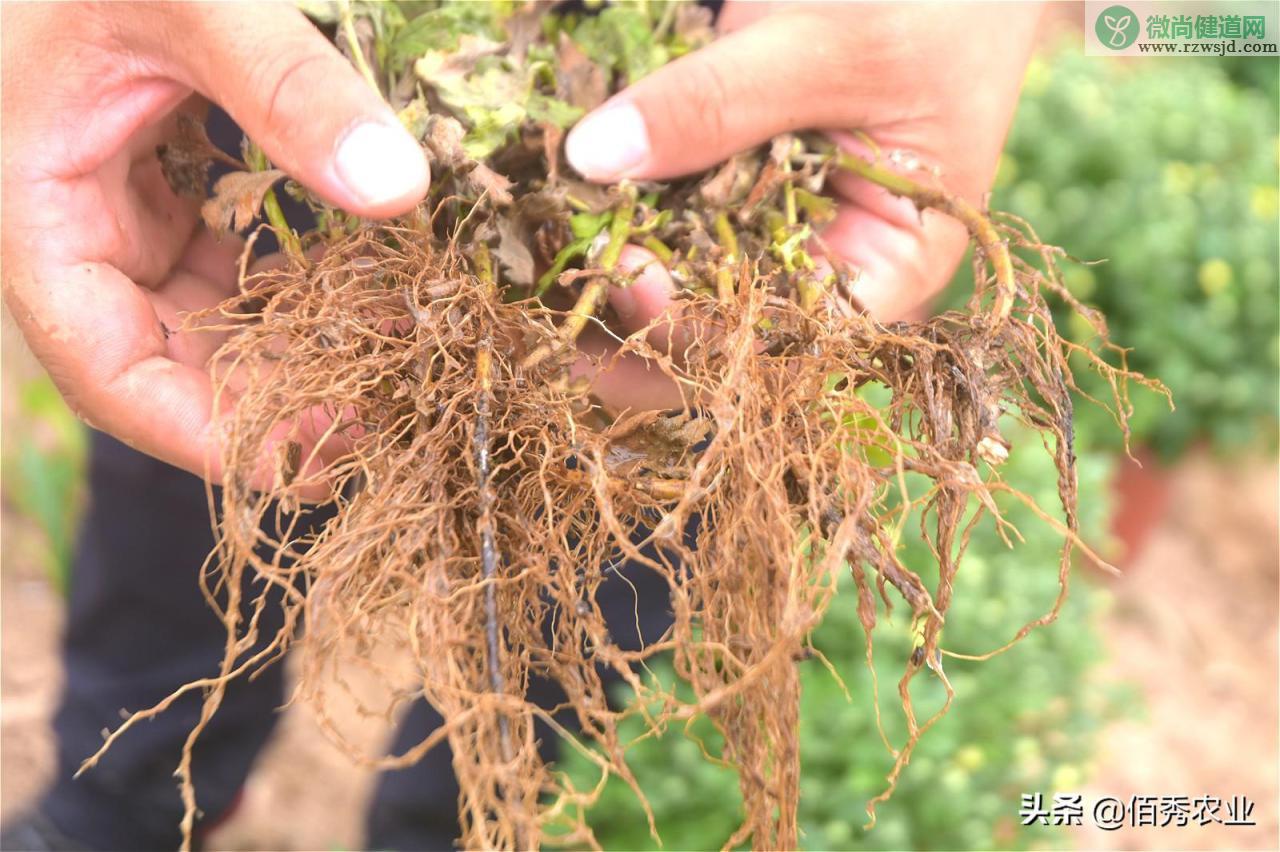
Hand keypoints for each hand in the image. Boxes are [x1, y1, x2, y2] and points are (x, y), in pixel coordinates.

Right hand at [1, 1, 429, 480]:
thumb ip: (285, 84)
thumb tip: (397, 188)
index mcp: (37, 210)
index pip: (105, 371)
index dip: (200, 434)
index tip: (307, 461)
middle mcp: (77, 228)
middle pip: (166, 364)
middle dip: (268, 408)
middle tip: (378, 425)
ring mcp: (124, 211)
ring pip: (206, 325)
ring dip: (293, 355)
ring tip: (390, 369)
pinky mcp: (168, 189)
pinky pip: (232, 269)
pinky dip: (299, 293)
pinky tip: (374, 295)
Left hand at [565, 1, 1041, 337]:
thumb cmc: (939, 3)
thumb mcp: (840, 46)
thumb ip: (722, 103)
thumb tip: (593, 160)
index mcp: (884, 273)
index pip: (778, 341)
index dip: (694, 329)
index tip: (622, 272)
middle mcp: (817, 272)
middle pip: (707, 337)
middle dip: (619, 326)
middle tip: (527, 304)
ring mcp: (765, 232)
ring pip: (668, 289)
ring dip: (591, 283)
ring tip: (518, 267)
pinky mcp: (722, 188)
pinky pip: (655, 220)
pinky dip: (600, 217)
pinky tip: (541, 211)